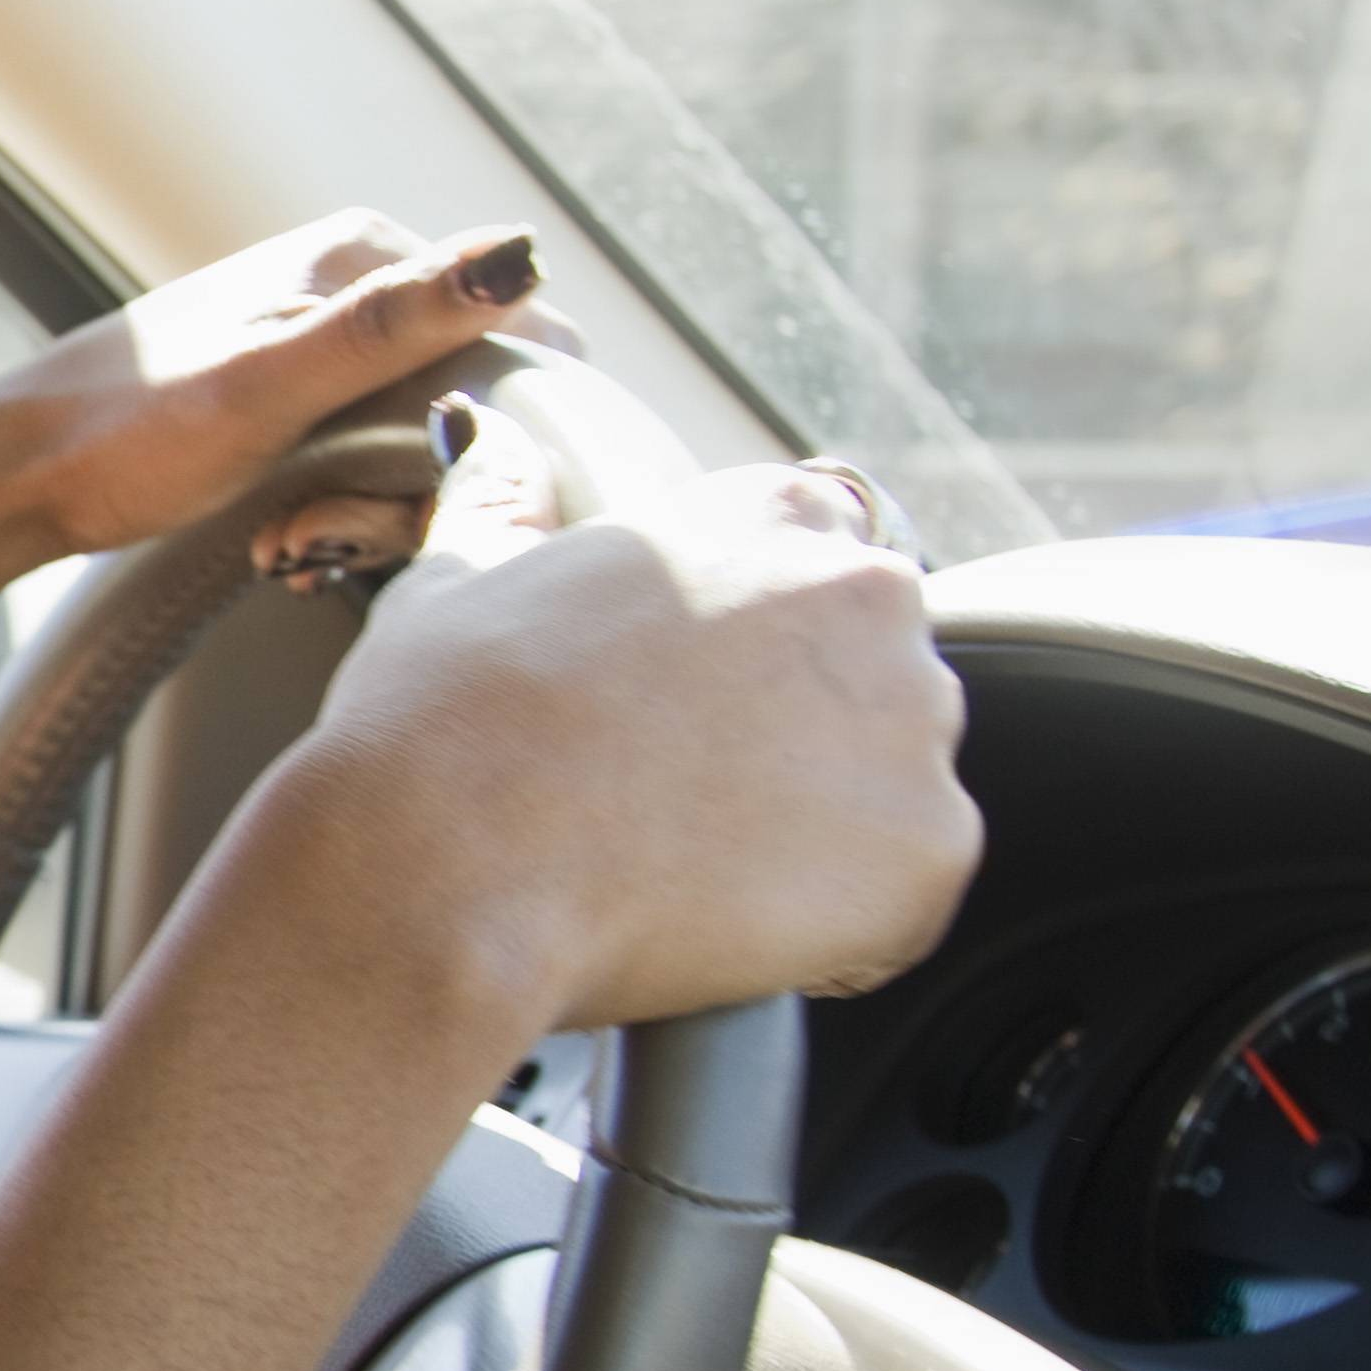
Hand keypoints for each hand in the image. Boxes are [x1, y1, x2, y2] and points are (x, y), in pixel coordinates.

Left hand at [0, 211, 570, 565]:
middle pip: (476, 396)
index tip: (426, 507)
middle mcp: (358, 279)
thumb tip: (520, 252)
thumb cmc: (122, 434)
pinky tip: (283, 543)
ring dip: (375, 512)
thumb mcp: (268, 385)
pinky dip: (345, 513)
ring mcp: (329, 338)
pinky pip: (375, 458)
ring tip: (287, 543)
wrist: (10, 476)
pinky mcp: (302, 395)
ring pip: (426, 439)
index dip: (498, 434)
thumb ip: (392, 325)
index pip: (522, 338)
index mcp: (367, 249)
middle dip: (422, 486)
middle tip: (319, 538)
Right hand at [294, 409, 980, 1028]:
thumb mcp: (460, 578)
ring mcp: (913, 726)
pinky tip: (717, 919)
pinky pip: (900, 895)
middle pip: (869, 673)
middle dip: (794, 733)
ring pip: (891, 785)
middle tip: (670, 791)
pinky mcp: (928, 853)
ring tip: (682, 861)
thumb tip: (489, 446)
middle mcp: (868, 595)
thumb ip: (505, 502)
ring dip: (818, 825)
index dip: (746, 643)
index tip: (684, 699)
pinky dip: (832, 924)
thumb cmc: (442, 724)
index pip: (814, 558)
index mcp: (769, 513)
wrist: (448, 873)